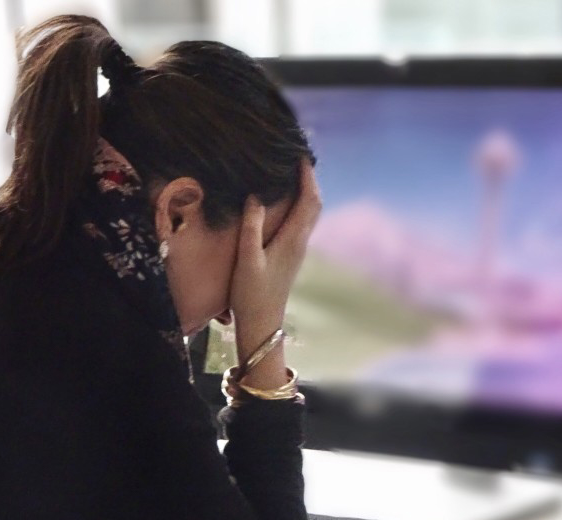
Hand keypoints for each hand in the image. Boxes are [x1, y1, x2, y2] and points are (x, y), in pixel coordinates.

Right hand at [230, 158, 320, 383]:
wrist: (262, 323)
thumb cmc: (251, 294)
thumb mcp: (247, 259)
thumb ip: (252, 227)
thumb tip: (256, 196)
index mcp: (293, 239)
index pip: (309, 200)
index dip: (308, 176)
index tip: (301, 154)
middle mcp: (300, 242)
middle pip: (314, 204)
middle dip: (310, 179)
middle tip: (298, 157)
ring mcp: (297, 249)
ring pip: (309, 213)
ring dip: (305, 191)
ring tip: (293, 173)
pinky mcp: (291, 255)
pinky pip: (301, 222)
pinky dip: (298, 205)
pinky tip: (285, 201)